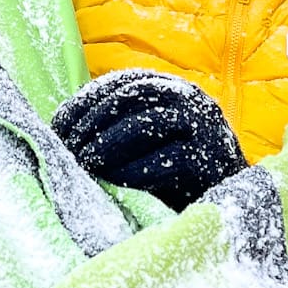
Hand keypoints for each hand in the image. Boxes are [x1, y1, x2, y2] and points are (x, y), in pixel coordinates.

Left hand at [50, 69, 245, 211]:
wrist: (229, 204)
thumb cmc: (176, 174)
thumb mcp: (147, 142)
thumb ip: (116, 128)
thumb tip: (60, 132)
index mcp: (170, 89)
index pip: (120, 83)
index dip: (85, 102)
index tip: (58, 127)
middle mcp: (189, 98)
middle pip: (131, 96)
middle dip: (92, 121)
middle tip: (67, 149)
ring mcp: (205, 125)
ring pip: (148, 122)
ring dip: (108, 143)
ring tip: (84, 164)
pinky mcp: (213, 158)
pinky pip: (168, 159)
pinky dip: (134, 170)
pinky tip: (112, 182)